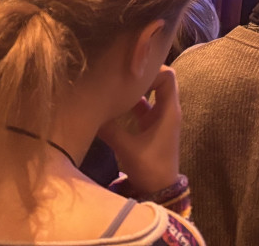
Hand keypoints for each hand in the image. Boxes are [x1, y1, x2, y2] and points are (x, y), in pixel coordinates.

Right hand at [99, 66, 181, 195]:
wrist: (160, 189)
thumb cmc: (150, 166)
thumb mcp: (127, 147)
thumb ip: (110, 129)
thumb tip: (89, 111)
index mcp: (169, 110)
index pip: (168, 77)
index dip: (153, 69)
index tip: (131, 70)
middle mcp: (167, 110)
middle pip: (158, 82)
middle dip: (141, 77)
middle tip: (119, 73)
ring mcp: (159, 118)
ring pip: (149, 96)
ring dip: (134, 91)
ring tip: (113, 85)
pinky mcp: (151, 127)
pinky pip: (142, 108)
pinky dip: (130, 104)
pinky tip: (112, 104)